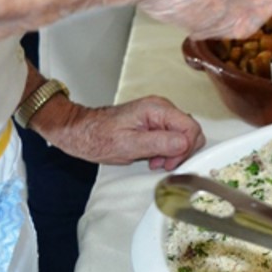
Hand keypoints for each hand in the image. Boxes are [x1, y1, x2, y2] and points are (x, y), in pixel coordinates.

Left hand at [32, 95, 205, 169]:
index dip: (186, 149)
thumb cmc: (97, 137)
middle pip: (191, 131)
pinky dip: (167, 150)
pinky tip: (153, 157)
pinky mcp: (154, 123)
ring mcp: (158, 115)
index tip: (170, 163)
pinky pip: (172, 137)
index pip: (191, 128)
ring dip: (174, 153)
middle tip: (162, 164)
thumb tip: (185, 143)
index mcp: (157, 109)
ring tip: (155, 162)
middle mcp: (161, 108)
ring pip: (183, 136)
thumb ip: (159, 143)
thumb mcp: (128, 145)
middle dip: (181, 152)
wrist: (79, 131)